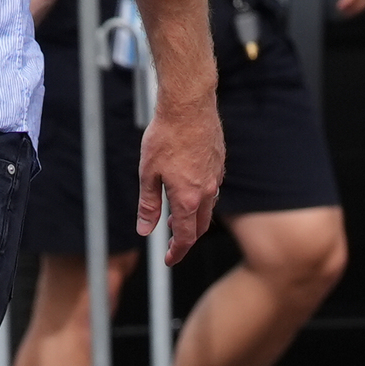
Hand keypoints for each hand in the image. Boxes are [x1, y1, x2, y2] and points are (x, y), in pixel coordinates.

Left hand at [133, 91, 224, 265]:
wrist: (188, 105)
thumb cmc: (166, 136)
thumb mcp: (148, 173)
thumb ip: (148, 205)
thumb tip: (145, 230)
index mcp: (188, 198)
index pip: (186, 237)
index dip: (177, 252)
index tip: (169, 260)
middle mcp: (207, 191)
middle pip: (201, 226)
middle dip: (187, 238)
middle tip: (172, 242)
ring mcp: (216, 176)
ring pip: (209, 207)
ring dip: (194, 217)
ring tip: (176, 215)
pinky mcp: (219, 162)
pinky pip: (213, 189)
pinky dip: (201, 198)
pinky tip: (188, 188)